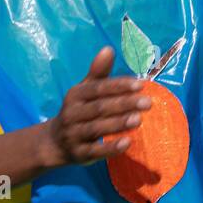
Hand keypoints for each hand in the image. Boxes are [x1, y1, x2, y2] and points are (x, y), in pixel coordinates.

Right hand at [43, 47, 150, 165]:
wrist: (55, 142)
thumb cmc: (78, 110)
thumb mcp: (84, 90)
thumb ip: (98, 72)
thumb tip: (109, 49)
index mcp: (75, 95)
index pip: (98, 88)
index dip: (119, 86)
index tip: (141, 84)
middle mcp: (72, 114)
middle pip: (100, 108)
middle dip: (124, 104)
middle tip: (147, 102)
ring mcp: (74, 134)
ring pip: (97, 128)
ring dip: (118, 124)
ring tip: (139, 119)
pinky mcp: (78, 154)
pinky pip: (95, 151)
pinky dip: (110, 147)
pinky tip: (127, 143)